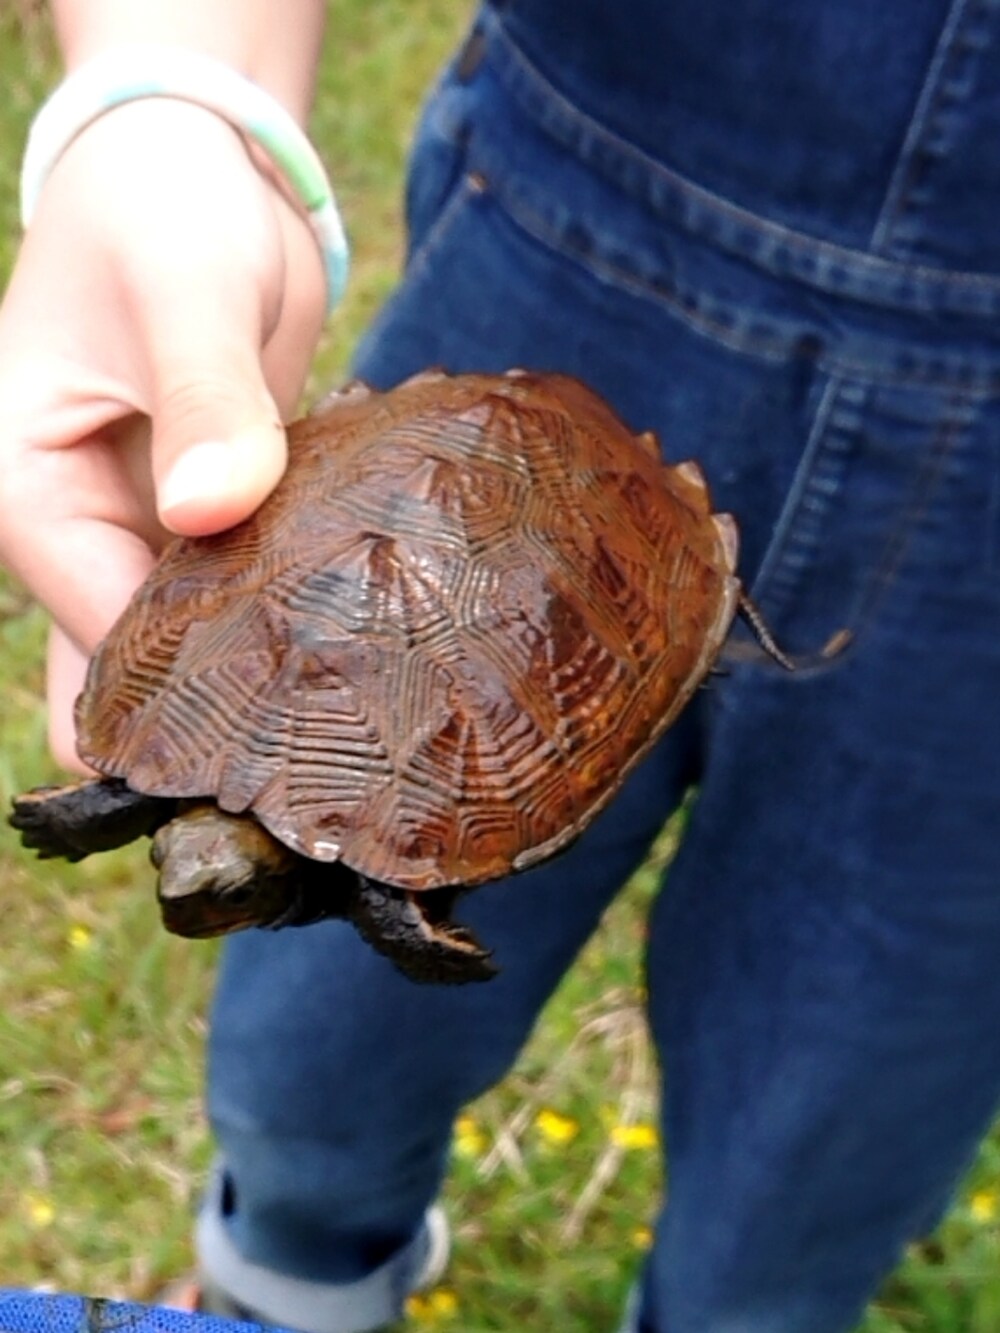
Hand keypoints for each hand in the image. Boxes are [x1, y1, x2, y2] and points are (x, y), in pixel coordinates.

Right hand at [0, 98, 325, 768]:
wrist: (200, 173)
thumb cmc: (163, 208)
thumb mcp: (183, 290)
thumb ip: (204, 398)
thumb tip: (210, 509)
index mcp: (25, 495)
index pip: (111, 635)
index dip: (200, 676)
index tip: (308, 687)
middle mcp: (71, 531)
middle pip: (149, 662)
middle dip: (236, 685)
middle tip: (348, 705)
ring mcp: (137, 531)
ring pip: (197, 639)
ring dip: (270, 648)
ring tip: (368, 664)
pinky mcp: (202, 519)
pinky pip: (241, 590)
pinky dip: (292, 600)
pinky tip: (367, 610)